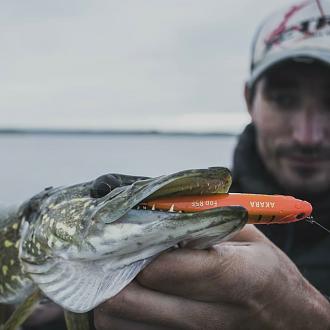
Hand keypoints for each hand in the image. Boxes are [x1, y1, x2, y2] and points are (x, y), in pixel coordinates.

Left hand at [94, 225, 329, 329]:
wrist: (285, 316)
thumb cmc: (264, 269)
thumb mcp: (246, 234)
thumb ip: (203, 220)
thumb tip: (154, 209)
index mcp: (236, 277)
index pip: (165, 268)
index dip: (138, 247)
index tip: (125, 231)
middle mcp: (213, 317)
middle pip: (132, 300)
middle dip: (114, 271)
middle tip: (111, 250)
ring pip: (121, 323)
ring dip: (110, 293)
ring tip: (118, 270)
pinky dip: (121, 313)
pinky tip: (130, 293)